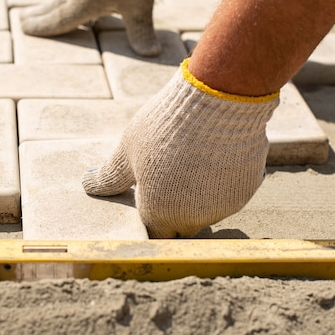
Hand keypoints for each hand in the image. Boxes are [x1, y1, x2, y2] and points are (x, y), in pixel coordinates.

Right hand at [20, 0, 161, 56]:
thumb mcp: (140, 4)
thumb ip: (140, 28)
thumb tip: (151, 54)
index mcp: (84, 2)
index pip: (59, 19)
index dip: (42, 27)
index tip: (23, 28)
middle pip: (57, 3)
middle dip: (42, 13)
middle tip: (23, 18)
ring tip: (48, 4)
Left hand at [82, 59, 279, 237]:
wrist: (219, 101)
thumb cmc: (165, 126)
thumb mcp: (128, 150)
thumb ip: (110, 176)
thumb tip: (88, 186)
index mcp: (159, 213)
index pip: (152, 233)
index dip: (150, 216)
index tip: (149, 196)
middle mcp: (192, 219)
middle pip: (180, 226)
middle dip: (173, 208)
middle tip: (170, 176)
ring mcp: (222, 207)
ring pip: (206, 210)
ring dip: (199, 195)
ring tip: (192, 157)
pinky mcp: (246, 191)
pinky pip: (229, 194)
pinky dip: (220, 181)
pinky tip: (214, 154)